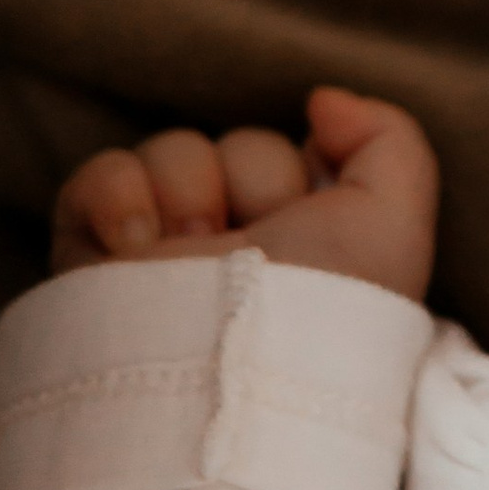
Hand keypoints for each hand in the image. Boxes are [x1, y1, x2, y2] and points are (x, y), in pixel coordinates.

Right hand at [50, 89, 438, 303]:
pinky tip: (133, 247)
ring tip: (188, 253)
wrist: (224, 387)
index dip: (294, 173)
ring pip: (168, 155)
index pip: (286, 158)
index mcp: (297, 249)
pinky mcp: (94, 266)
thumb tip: (322, 102)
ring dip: (185, 190)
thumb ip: (389, 140)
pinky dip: (115, 196)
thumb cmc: (323, 311)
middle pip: (231, 150)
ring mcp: (159, 259)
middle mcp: (231, 254)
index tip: (304, 217)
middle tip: (248, 247)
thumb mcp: (394, 224)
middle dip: (248, 181)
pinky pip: (96, 179)